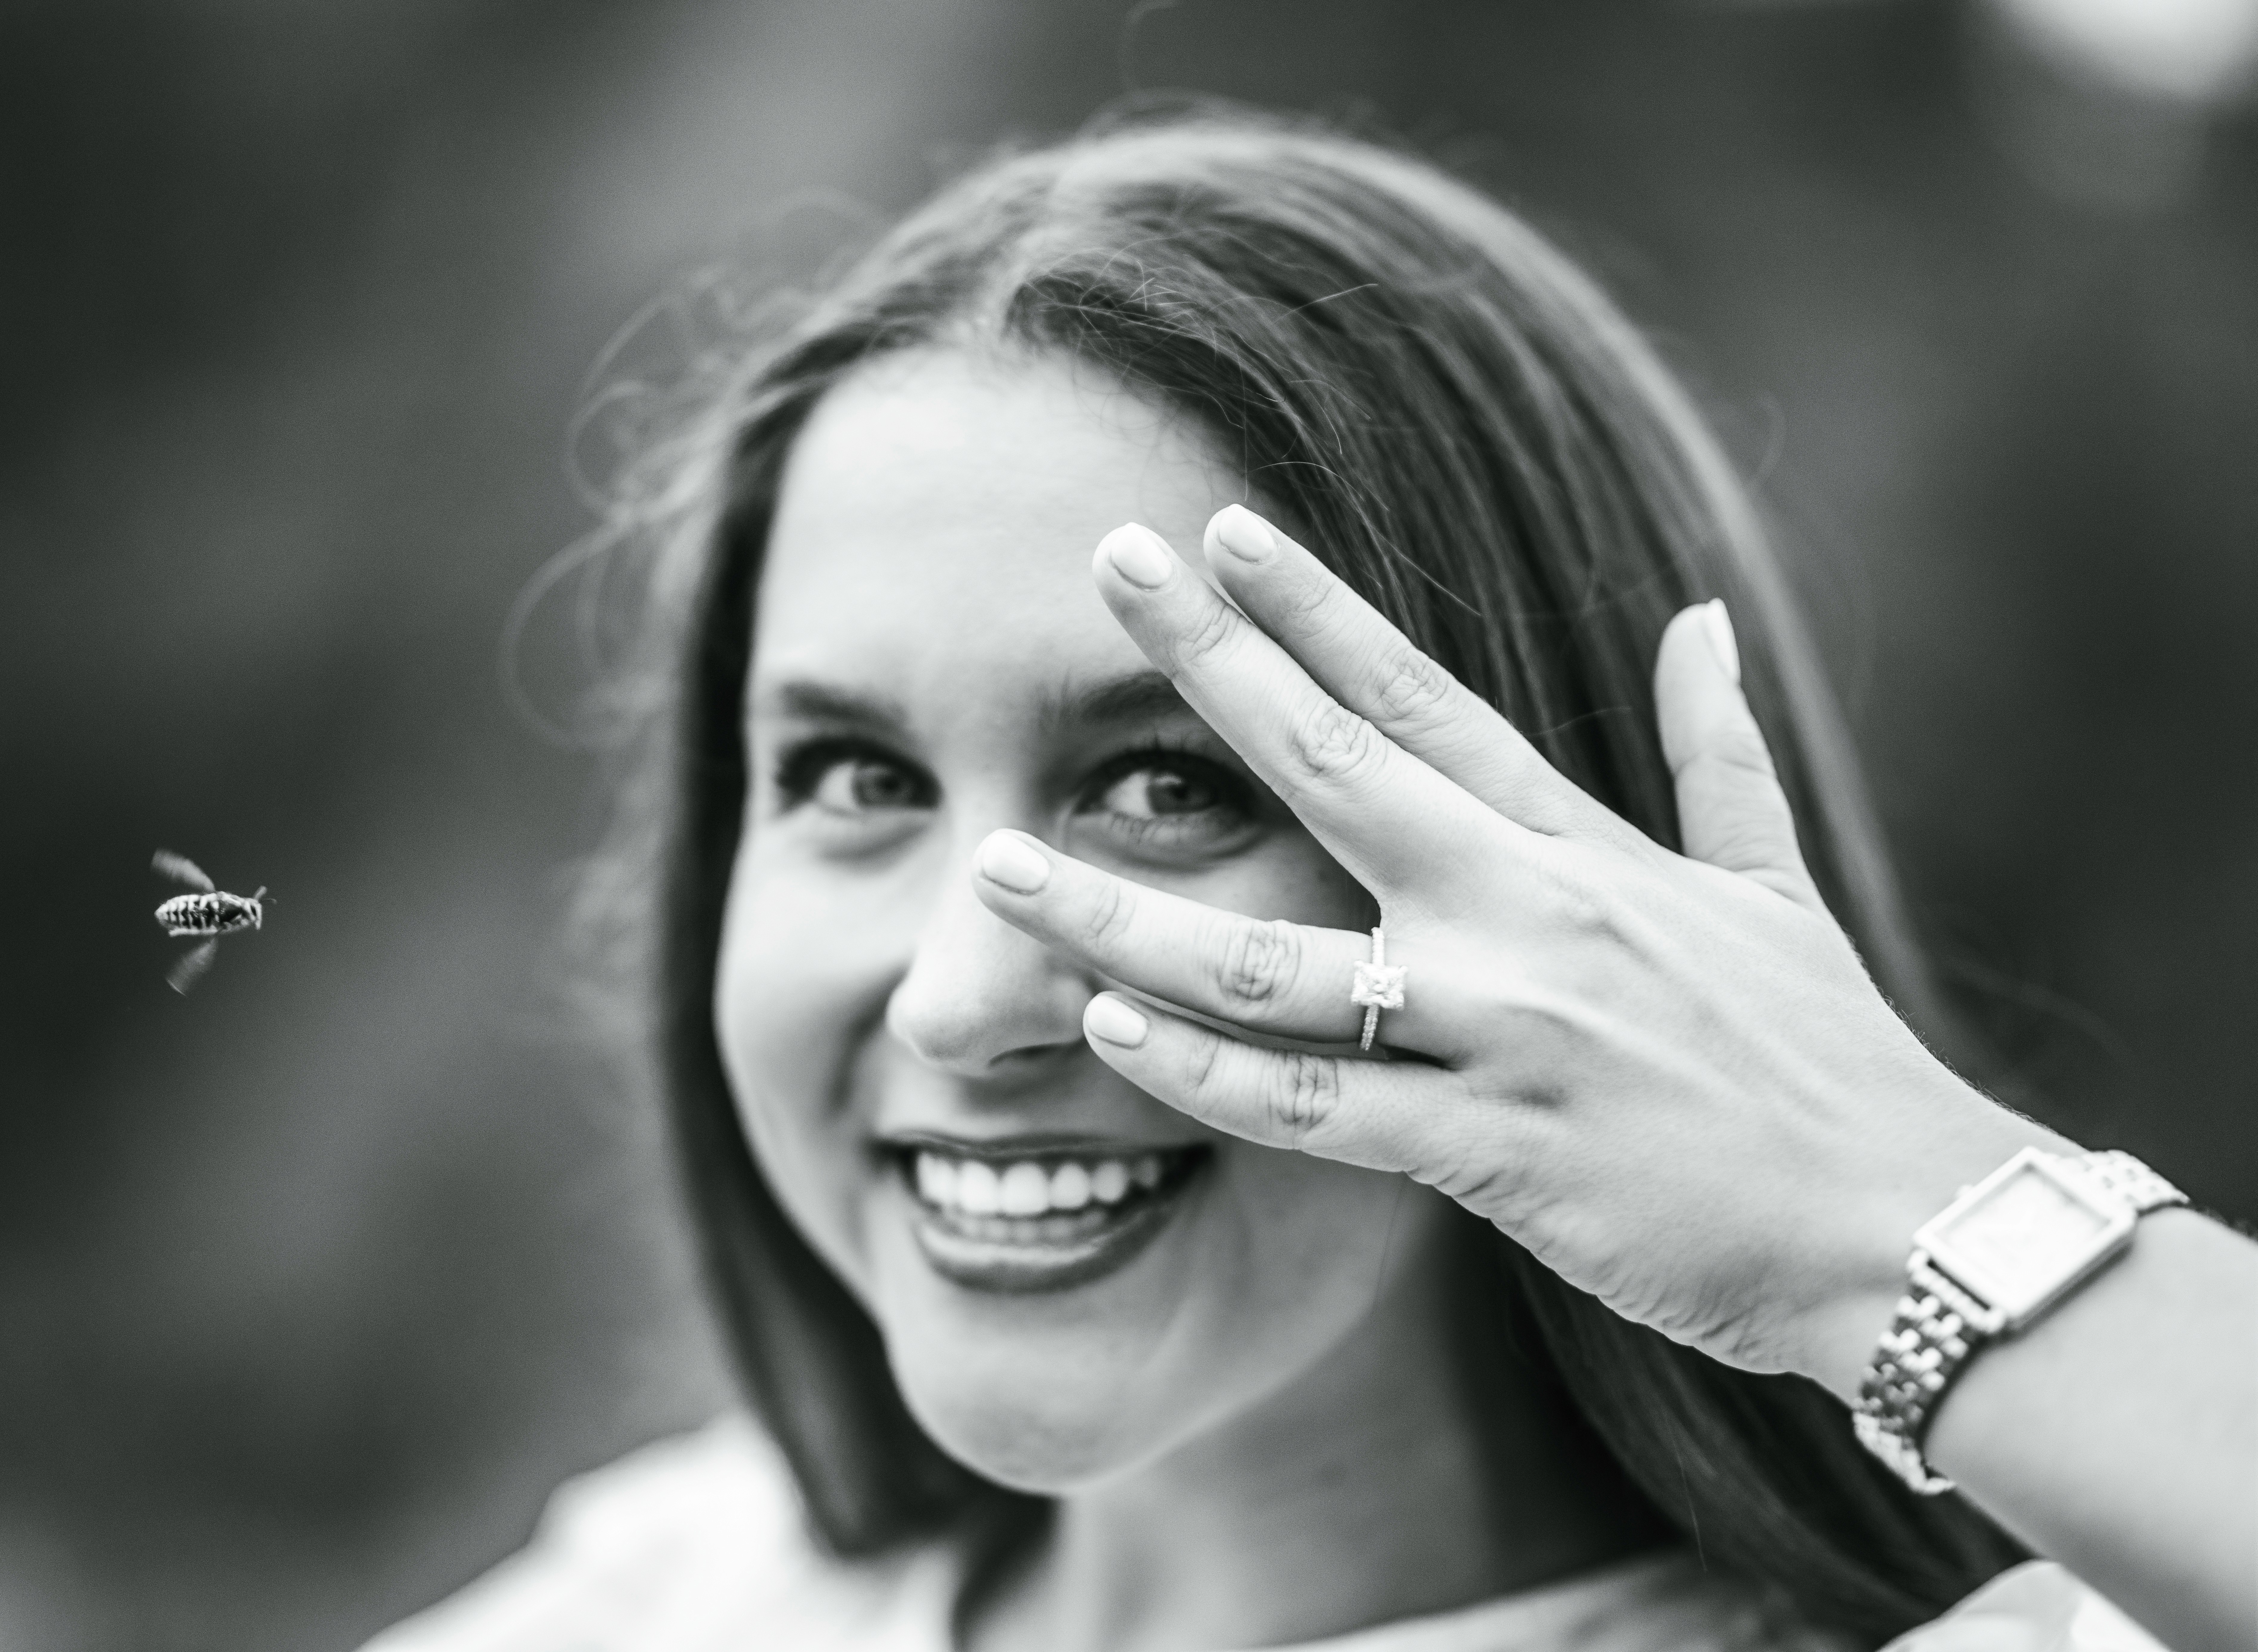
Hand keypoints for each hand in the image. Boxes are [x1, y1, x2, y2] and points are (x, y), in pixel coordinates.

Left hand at [971, 503, 2056, 1397]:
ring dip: (1122, 909)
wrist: (1900, 1215)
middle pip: (1327, 762)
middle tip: (1102, 568)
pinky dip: (1204, 1072)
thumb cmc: (1823, 1057)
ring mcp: (1504, 1028)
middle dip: (1206, 663)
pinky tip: (1109, 1029)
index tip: (1220, 528)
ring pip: (1269, 959)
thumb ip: (1714, 748)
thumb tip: (1697, 618)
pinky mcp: (1494, 1149)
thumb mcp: (1772, 883)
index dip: (1311, 604)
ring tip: (997, 864)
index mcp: (1574, 847)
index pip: (1417, 693)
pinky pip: (1314, 1105)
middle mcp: (1522, 913)